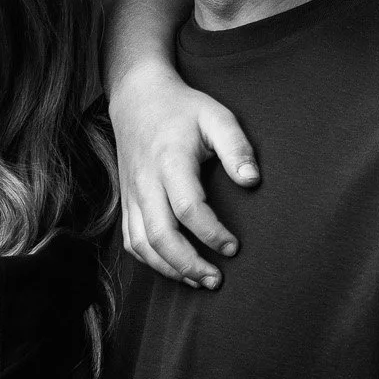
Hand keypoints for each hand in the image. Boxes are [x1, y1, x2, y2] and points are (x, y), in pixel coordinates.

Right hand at [110, 60, 258, 288]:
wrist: (137, 97)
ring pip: (142, 244)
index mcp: (170, 161)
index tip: (234, 247)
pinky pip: (131, 240)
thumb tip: (252, 180)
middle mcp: (146, 182)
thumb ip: (237, 147)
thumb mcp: (216, 116)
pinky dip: (151, 261)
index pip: (188, 208)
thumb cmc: (183, 109)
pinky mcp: (126, 201)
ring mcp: (132, 194)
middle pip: (160, 235)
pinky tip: (175, 268)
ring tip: (199, 282)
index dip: (212, 233)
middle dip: (189, 264)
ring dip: (170, 269)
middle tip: (217, 280)